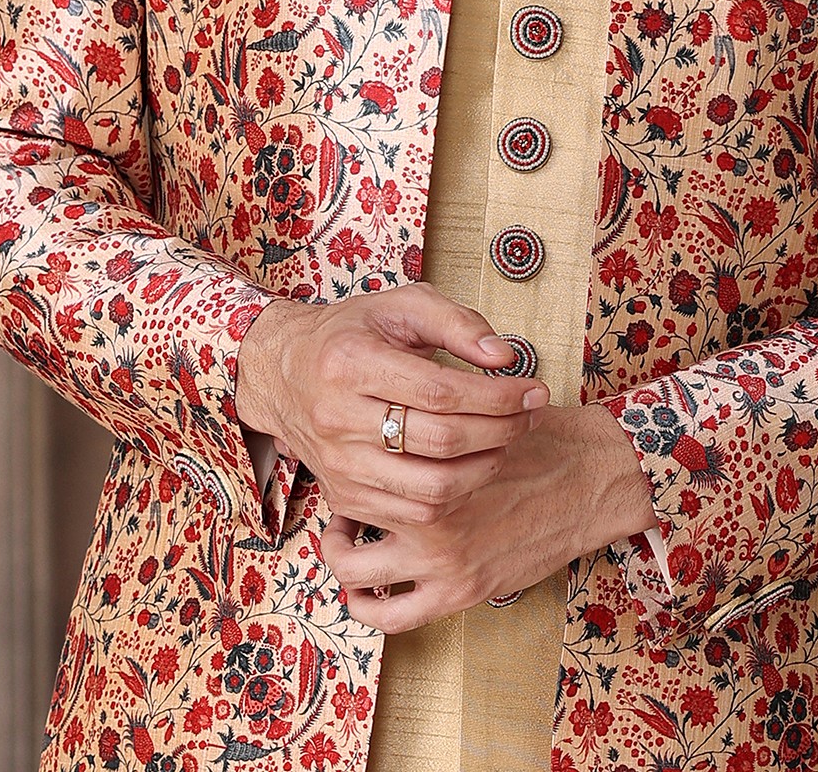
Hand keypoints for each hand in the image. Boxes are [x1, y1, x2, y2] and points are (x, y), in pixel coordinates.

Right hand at [235, 285, 547, 530]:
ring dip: (484, 469)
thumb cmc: (352, 333)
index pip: (441, 392)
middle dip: (501, 431)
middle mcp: (338, 418)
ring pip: (429, 489)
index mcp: (350, 362)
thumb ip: (456, 323)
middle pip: (440, 442)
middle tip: (531, 415)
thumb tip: (505, 356)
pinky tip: (473, 466)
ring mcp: (338, 464)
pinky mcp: (343, 496)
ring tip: (508, 442)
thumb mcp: (400, 305)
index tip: (534, 389)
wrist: (283, 372)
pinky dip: (454, 497)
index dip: (497, 396)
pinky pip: (412, 513)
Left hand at [319, 402, 657, 631]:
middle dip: (338, 509)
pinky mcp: (459, 593)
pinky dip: (370, 605)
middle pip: (345, 515)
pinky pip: (391, 616)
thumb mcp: (483, 413)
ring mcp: (441, 560)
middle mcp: (426, 514)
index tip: (356, 458)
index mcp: (430, 461)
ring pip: (354, 572)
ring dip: (344, 556)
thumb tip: (397, 403)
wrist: (591, 479)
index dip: (351, 460)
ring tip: (352, 541)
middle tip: (346, 502)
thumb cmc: (540, 439)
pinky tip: (373, 586)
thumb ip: (438, 417)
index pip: (360, 465)